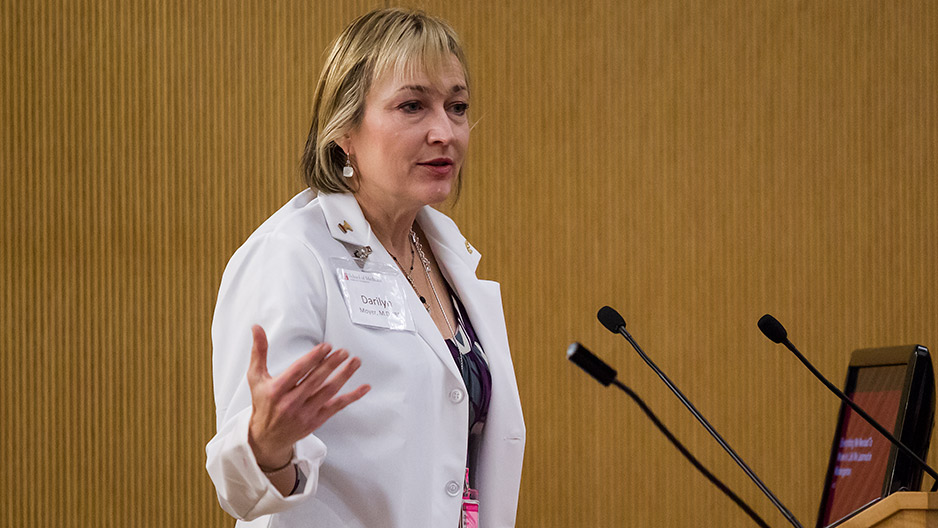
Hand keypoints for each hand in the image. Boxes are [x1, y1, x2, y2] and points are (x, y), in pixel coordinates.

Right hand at [246, 325, 370, 469]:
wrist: (266, 437)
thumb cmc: (263, 403)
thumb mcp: (256, 378)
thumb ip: (259, 352)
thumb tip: (257, 328)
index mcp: (276, 390)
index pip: (298, 371)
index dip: (313, 358)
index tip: (326, 347)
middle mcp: (290, 403)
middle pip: (315, 380)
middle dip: (331, 364)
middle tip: (343, 351)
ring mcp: (305, 413)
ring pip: (328, 392)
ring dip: (344, 376)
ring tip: (355, 361)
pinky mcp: (316, 421)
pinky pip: (337, 407)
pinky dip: (352, 397)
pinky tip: (364, 388)